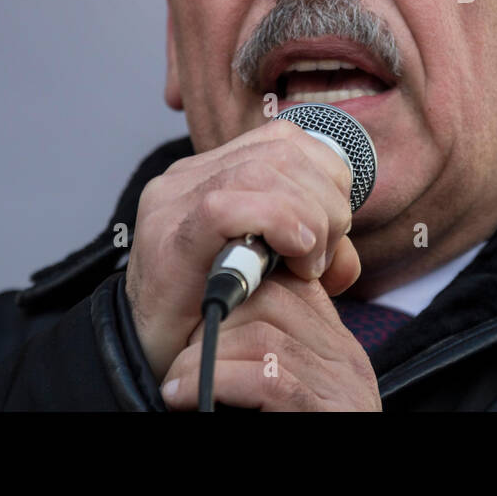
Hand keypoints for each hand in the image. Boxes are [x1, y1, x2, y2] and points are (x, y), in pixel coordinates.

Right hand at [124, 118, 355, 381]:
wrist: (150, 356)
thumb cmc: (208, 312)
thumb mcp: (273, 273)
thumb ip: (314, 254)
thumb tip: (346, 260)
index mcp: (215, 171)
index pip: (286, 139)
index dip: (327, 174)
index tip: (335, 226)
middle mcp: (190, 175)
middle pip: (283, 150)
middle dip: (326, 199)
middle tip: (324, 253)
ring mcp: (174, 201)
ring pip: (262, 171)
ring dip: (308, 215)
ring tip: (308, 262)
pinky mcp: (168, 236)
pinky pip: (228, 206)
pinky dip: (276, 221)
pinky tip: (292, 252)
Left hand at [159, 240, 380, 410]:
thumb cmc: (293, 429)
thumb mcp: (286, 394)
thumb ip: (269, 360)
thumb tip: (213, 329)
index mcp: (337, 347)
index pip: (289, 284)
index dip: (235, 291)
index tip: (196, 320)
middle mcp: (346, 359)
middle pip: (272, 300)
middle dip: (213, 322)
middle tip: (180, 357)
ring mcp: (342, 386)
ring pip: (262, 335)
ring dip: (202, 356)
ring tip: (176, 382)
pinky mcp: (328, 413)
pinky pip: (269, 378)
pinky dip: (214, 381)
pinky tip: (182, 396)